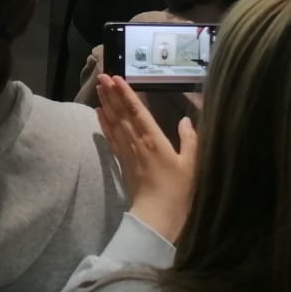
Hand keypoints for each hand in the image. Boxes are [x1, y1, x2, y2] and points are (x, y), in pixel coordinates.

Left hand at [96, 74, 197, 242]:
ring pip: (114, 122)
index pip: (137, 111)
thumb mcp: (192, 165)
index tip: (116, 78)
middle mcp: (136, 142)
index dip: (126, 93)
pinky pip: (110, 138)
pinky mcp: (122, 162)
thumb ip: (190, 140)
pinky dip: (104, 124)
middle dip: (111, 93)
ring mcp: (127, 152)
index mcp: (154, 139)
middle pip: (121, 113)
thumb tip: (186, 119)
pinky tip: (99, 113)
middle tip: (102, 75)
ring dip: (106, 104)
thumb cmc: (177, 191)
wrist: (156, 216)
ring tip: (98, 87)